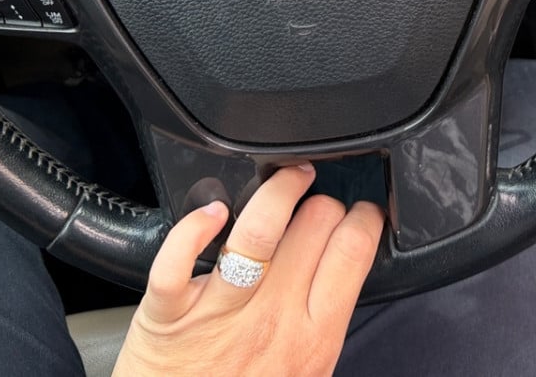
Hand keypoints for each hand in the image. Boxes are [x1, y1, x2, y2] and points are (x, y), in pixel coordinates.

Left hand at [114, 165, 384, 376]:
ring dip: (278, 190)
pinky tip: (213, 211)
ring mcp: (220, 313)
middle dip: (324, 200)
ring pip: (258, 230)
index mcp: (313, 336)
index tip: (364, 211)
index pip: (353, 251)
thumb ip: (324, 323)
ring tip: (287, 178)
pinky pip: (178, 259)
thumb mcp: (308, 373)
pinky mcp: (169, 313)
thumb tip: (344, 271)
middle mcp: (271, 318)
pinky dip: (194, 227)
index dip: (366, 217)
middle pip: (314, 226)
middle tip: (320, 203)